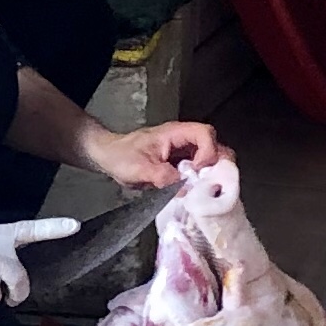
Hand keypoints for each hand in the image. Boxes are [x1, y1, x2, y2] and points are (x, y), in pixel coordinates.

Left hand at [83, 117, 218, 190]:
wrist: (108, 156)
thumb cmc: (121, 156)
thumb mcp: (140, 169)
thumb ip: (163, 177)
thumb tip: (185, 189)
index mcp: (174, 133)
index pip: (205, 134)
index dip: (208, 152)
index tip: (198, 171)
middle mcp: (183, 140)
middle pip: (214, 144)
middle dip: (217, 163)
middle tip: (209, 182)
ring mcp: (183, 151)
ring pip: (210, 158)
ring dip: (211, 173)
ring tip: (204, 188)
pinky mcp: (181, 163)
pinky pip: (199, 169)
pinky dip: (202, 180)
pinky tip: (195, 191)